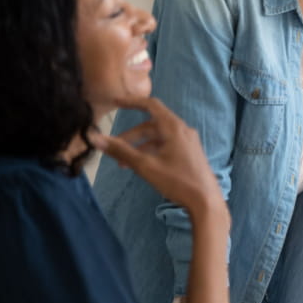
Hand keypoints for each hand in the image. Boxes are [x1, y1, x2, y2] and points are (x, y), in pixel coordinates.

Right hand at [91, 96, 221, 213]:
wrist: (206, 201)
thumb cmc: (177, 181)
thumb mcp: (145, 166)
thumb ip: (121, 151)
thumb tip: (96, 138)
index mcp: (174, 127)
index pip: (151, 105)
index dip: (132, 102)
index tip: (115, 102)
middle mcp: (182, 130)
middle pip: (152, 125)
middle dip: (131, 136)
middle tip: (113, 148)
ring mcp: (188, 141)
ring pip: (158, 137)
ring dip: (140, 146)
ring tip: (123, 164)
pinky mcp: (190, 153)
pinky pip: (166, 145)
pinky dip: (152, 151)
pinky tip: (141, 166)